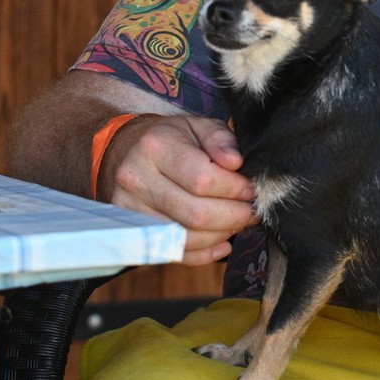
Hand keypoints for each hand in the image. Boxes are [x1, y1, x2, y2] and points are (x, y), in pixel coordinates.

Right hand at [100, 115, 256, 265]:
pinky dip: (204, 253)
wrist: (127, 153)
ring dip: (222, 235)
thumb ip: (220, 139)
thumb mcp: (198, 125)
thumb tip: (235, 162)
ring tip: (237, 222)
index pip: (203, 179)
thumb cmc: (171, 139)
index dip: (235, 189)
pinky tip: (222, 243)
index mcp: (156, 147)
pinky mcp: (133, 232)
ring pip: (187, 238)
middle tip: (251, 211)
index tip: (251, 190)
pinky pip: (174, 253)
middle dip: (234, 217)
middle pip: (196, 214)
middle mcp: (137, 180)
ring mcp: (131, 210)